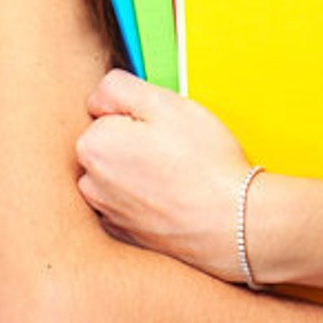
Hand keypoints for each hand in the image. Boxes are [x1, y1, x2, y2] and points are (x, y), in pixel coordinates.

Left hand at [74, 69, 250, 280]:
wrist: (232, 222)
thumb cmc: (202, 162)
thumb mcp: (163, 102)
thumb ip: (118, 88)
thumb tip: (98, 97)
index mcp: (93, 145)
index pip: (105, 111)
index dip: (139, 113)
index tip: (163, 126)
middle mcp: (90, 183)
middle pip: (109, 144)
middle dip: (133, 140)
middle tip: (174, 148)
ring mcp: (107, 213)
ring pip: (117, 174)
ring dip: (137, 170)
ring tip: (175, 174)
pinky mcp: (125, 234)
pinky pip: (128, 204)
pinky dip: (144, 198)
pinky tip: (172, 196)